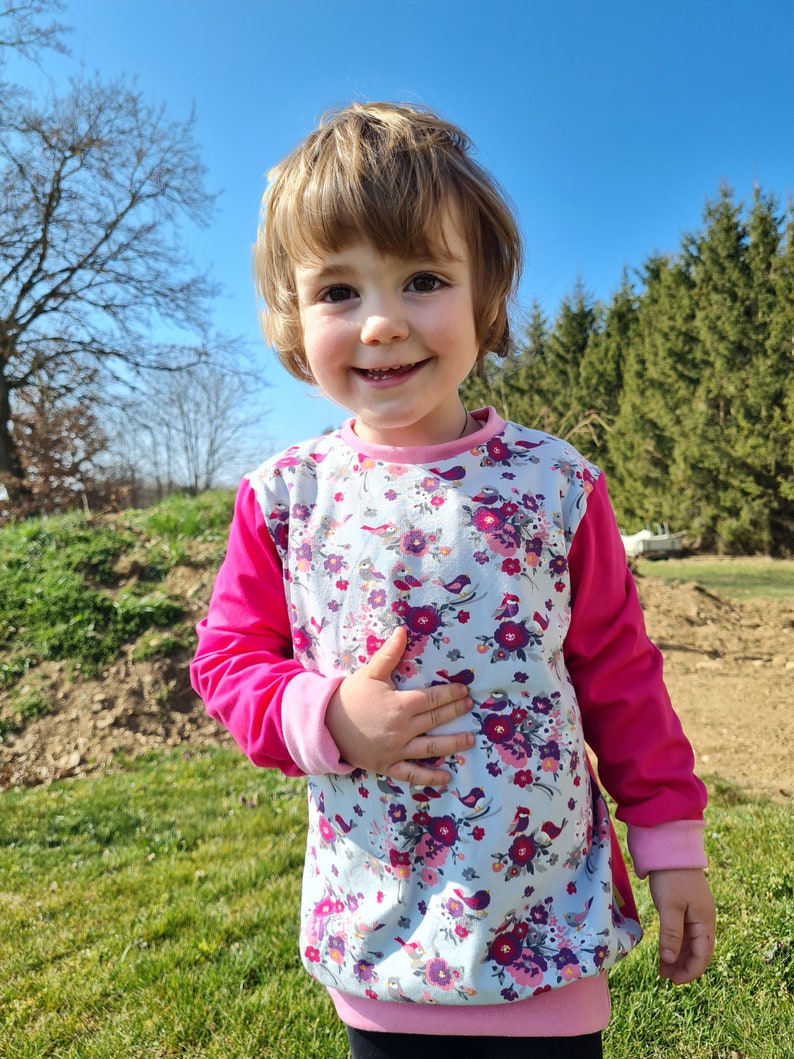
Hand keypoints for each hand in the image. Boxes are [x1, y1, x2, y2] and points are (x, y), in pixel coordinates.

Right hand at [326, 626, 474, 786]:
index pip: (433, 699)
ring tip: (470, 739)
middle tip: (470, 706)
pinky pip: (413, 775)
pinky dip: (430, 778)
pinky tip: (446, 778)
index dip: (451, 694)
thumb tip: (403, 630)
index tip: (464, 691)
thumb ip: (389, 653)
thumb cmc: (350, 696)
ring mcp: (396, 750)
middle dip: (455, 712)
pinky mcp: (388, 766)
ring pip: (431, 748)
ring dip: (453, 743)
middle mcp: (402, 729)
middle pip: (435, 720)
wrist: (325, 724)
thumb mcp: (370, 673)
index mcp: (400, 706)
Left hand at [648, 868, 715, 983]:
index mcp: (705, 920)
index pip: (702, 954)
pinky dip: (675, 943)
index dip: (690, 971)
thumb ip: (671, 934)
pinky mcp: (685, 906)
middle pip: (698, 950)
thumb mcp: (669, 907)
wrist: (670, 848)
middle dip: (683, 966)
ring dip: (678, 956)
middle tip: (664, 977)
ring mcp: (695, 912)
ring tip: (662, 969)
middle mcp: (704, 919)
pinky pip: (684, 932)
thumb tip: (670, 961)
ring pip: (690, 942)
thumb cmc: (671, 877)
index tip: (674, 981)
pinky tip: (664, 950)